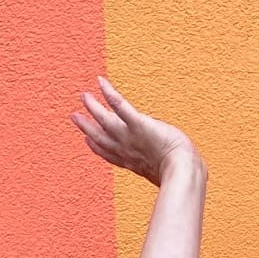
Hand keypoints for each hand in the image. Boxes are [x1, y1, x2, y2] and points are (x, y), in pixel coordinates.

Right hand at [69, 75, 201, 186]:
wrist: (183, 172)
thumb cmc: (182, 175)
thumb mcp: (169, 173)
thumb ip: (165, 169)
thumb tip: (177, 174)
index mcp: (134, 163)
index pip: (112, 155)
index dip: (98, 148)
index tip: (87, 141)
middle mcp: (128, 150)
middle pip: (102, 138)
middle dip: (87, 128)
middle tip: (75, 116)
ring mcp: (131, 137)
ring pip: (105, 120)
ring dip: (93, 108)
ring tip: (84, 96)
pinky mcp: (138, 124)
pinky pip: (120, 106)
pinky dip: (109, 93)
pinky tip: (101, 82)